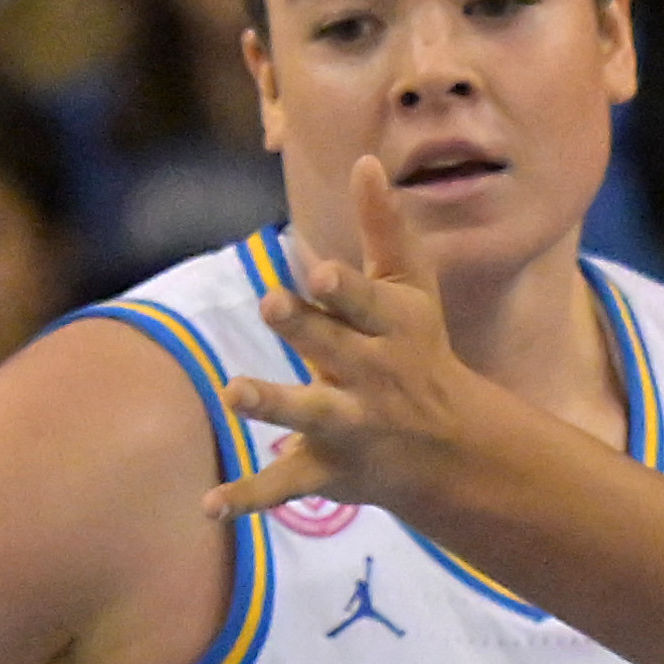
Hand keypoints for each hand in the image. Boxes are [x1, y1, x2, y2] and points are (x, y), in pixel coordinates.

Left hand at [203, 161, 481, 522]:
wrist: (453, 450)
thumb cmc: (420, 351)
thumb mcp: (411, 292)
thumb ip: (385, 230)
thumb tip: (366, 159)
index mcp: (393, 330)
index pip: (369, 303)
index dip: (345, 288)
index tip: (320, 271)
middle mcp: (376, 376)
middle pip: (336, 349)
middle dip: (306, 328)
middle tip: (271, 305)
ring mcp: (353, 425)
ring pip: (310, 414)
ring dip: (274, 403)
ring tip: (235, 392)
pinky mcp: (330, 469)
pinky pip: (287, 484)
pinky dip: (249, 496)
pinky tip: (209, 504)